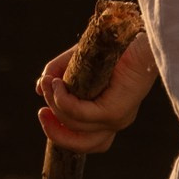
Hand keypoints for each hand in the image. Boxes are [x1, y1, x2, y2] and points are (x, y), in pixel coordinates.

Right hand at [35, 30, 158, 153]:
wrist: (138, 34)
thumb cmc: (113, 46)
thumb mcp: (78, 62)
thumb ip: (58, 74)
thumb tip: (39, 88)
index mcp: (110, 114)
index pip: (86, 140)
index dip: (61, 132)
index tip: (44, 111)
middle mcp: (116, 120)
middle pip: (83, 145)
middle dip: (56, 132)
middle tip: (41, 112)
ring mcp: (117, 118)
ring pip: (76, 125)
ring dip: (55, 106)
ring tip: (49, 84)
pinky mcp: (115, 110)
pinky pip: (80, 113)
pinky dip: (63, 101)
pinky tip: (57, 84)